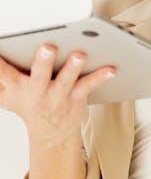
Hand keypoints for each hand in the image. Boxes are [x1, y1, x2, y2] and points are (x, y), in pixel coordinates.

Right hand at [0, 44, 115, 147]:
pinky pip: (89, 85)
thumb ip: (0, 77)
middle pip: (39, 74)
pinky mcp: (76, 97)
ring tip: (80, 54)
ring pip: (66, 79)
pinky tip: (111, 68)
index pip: (2, 71)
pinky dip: (100, 76)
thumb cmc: (27, 103)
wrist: (50, 134)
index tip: (0, 44)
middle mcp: (37, 91)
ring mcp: (58, 95)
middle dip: (43, 61)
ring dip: (73, 67)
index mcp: (17, 87)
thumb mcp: (5, 93)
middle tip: (48, 47)